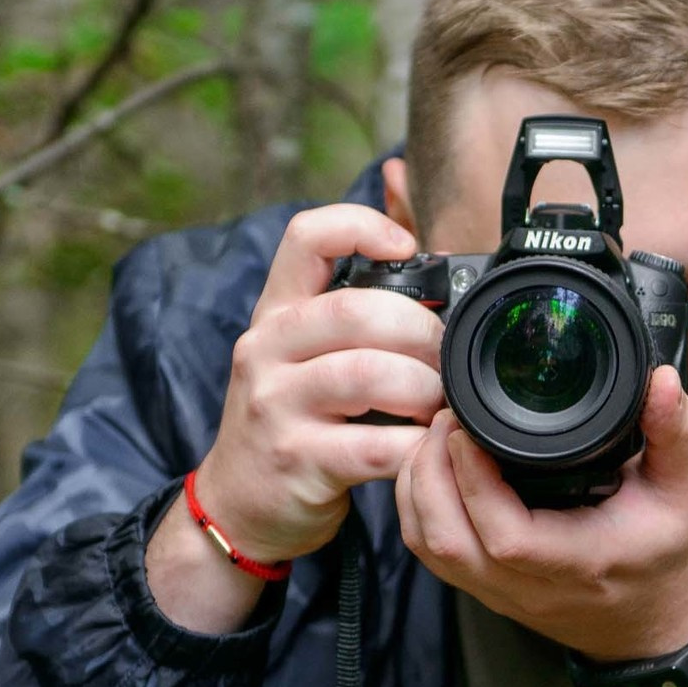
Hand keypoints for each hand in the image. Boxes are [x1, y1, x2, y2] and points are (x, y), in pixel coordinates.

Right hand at [147, 206, 443, 634]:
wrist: (238, 504)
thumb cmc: (290, 417)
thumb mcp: (304, 347)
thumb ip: (354, 283)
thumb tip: (397, 182)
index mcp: (276, 312)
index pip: (308, 237)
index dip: (363, 227)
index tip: (409, 249)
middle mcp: (268, 349)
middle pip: (358, 311)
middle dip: (423, 334)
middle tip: (449, 360)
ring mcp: (277, 406)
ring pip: (368, 376)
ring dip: (424, 389)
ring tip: (441, 405)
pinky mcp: (297, 461)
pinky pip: (374, 447)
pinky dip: (417, 447)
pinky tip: (430, 448)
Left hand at [395, 363, 687, 673]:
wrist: (650, 624)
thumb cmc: (663, 556)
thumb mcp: (684, 491)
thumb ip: (676, 432)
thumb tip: (661, 379)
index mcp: (579, 562)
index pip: (507, 536)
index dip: (474, 480)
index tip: (466, 426)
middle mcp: (529, 586)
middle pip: (447, 541)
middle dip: (431, 472)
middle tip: (444, 418)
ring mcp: (498, 592)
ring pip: (428, 547)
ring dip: (417, 488)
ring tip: (434, 437)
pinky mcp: (481, 588)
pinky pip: (428, 552)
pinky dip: (418, 507)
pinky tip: (432, 467)